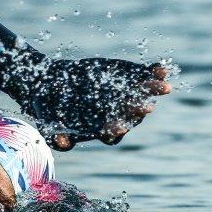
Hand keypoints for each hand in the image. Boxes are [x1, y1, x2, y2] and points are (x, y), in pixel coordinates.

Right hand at [21, 58, 170, 150]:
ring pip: (142, 96)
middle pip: (131, 116)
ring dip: (153, 91)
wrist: (51, 82)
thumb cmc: (48, 105)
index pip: (112, 134)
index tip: (116, 128)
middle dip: (138, 111)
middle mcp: (116, 115)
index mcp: (99, 128)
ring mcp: (125, 97)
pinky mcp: (128, 79)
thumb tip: (62, 144)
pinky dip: (153, 72)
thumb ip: (55, 132)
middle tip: (146, 107)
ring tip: (164, 86)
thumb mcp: (46, 118)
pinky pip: (144, 77)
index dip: (114, 131)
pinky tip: (161, 68)